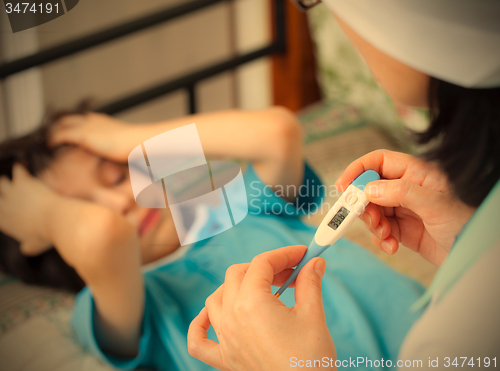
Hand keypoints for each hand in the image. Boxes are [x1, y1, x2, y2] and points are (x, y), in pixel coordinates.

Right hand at [0, 164, 56, 255]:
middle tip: (9, 190)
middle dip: (3, 192)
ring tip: (17, 181)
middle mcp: (2, 206)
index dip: (1, 208)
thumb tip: (25, 250)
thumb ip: (27, 248)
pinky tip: (24, 170)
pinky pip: (18, 170)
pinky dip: (20, 169)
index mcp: (3, 222)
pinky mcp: (23, 182)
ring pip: (3, 182)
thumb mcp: (33, 247)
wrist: (56, 220)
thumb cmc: (47, 235)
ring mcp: (11, 192)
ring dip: (10, 181)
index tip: (6, 205)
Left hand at [49, 112, 142, 161]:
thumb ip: (115, 147)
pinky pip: (59, 135)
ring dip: (52, 133)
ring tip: (47, 143)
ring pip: (59, 125)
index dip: (70, 125)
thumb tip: (119, 158)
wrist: (138, 142)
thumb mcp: (124, 145)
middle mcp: (91, 120)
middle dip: (56, 127)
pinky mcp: (82, 135)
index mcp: (101, 121)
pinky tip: (50, 146)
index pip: (80, 118)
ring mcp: (86, 126)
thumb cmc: (136, 147)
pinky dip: (52, 140)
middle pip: (66, 118)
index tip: (64, 134)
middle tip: (50, 138)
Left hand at [188, 245, 336, 370]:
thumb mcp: (313, 315)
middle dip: (264, 267)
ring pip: (216, 299)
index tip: (302, 255)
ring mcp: (225, 339)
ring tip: (261, 289)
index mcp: (251, 303)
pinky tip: (211, 315)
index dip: (284, 254)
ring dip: (236, 286)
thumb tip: (314, 263)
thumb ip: (310, 283)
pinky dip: (201, 324)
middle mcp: (232, 318)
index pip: (262, 263)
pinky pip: (198, 339)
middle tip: (291, 273)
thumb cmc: (309, 361)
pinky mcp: (225, 360)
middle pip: (237, 274)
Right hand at [335, 150, 475, 265]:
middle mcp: (406, 189)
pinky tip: (393, 246)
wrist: (476, 253)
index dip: (357, 170)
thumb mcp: (435, 203)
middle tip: (369, 220)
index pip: (378, 161)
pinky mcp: (402, 230)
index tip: (343, 186)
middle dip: (364, 206)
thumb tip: (368, 190)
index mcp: (415, 173)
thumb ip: (400, 192)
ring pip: (372, 212)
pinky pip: (380, 231)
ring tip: (387, 235)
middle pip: (369, 189)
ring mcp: (403, 210)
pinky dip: (381, 239)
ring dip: (373, 226)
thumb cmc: (466, 221)